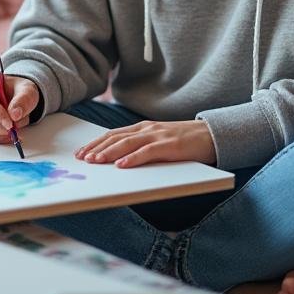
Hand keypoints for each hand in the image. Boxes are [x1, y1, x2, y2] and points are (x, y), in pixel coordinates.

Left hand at [74, 120, 215, 167]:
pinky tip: (122, 165)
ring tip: (96, 161)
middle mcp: (147, 129)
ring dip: (110, 153)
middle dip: (97, 147)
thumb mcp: (159, 141)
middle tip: (82, 158)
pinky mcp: (170, 145)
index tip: (81, 152)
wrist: (212, 134)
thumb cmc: (184, 141)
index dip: (96, 142)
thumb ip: (141, 146)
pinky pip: (148, 152)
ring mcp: (158, 136)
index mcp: (142, 128)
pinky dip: (133, 158)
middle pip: (116, 137)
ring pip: (128, 143)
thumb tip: (119, 160)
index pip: (113, 134)